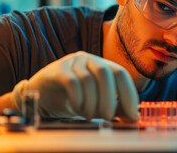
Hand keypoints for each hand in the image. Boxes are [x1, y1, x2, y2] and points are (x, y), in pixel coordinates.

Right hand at [12, 51, 138, 120]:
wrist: (43, 95)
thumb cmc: (74, 99)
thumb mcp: (98, 103)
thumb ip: (115, 108)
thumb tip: (133, 118)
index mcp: (103, 64)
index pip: (121, 73)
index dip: (129, 93)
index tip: (132, 114)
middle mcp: (90, 59)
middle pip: (106, 73)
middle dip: (110, 98)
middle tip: (108, 117)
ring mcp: (73, 62)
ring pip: (88, 79)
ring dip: (91, 102)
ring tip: (88, 115)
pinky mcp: (57, 69)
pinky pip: (71, 82)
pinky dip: (78, 98)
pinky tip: (78, 108)